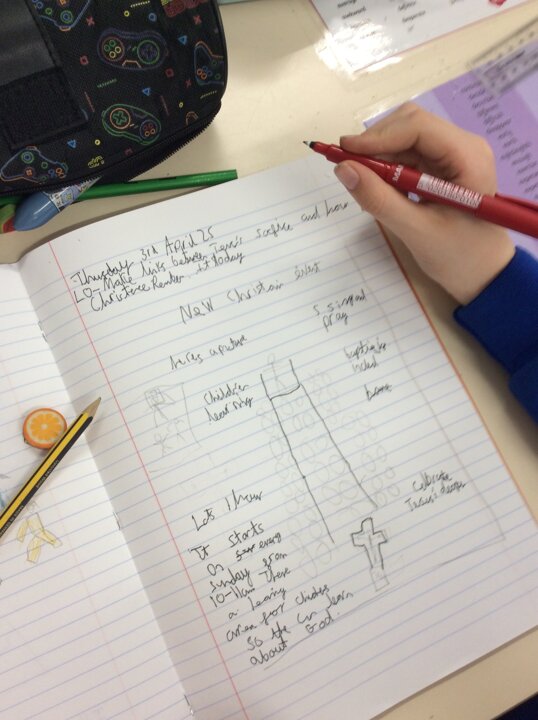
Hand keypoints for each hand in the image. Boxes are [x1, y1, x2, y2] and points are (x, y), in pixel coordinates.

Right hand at [334, 103, 514, 304]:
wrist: (482, 272)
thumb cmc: (458, 256)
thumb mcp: (415, 230)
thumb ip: (379, 200)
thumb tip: (343, 170)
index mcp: (467, 157)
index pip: (418, 127)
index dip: (378, 136)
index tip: (344, 153)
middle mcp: (462, 146)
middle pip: (410, 124)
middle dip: (376, 143)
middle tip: (348, 168)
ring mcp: (452, 154)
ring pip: (404, 136)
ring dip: (379, 155)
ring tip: (366, 184)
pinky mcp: (440, 165)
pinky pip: (406, 153)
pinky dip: (387, 166)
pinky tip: (381, 188)